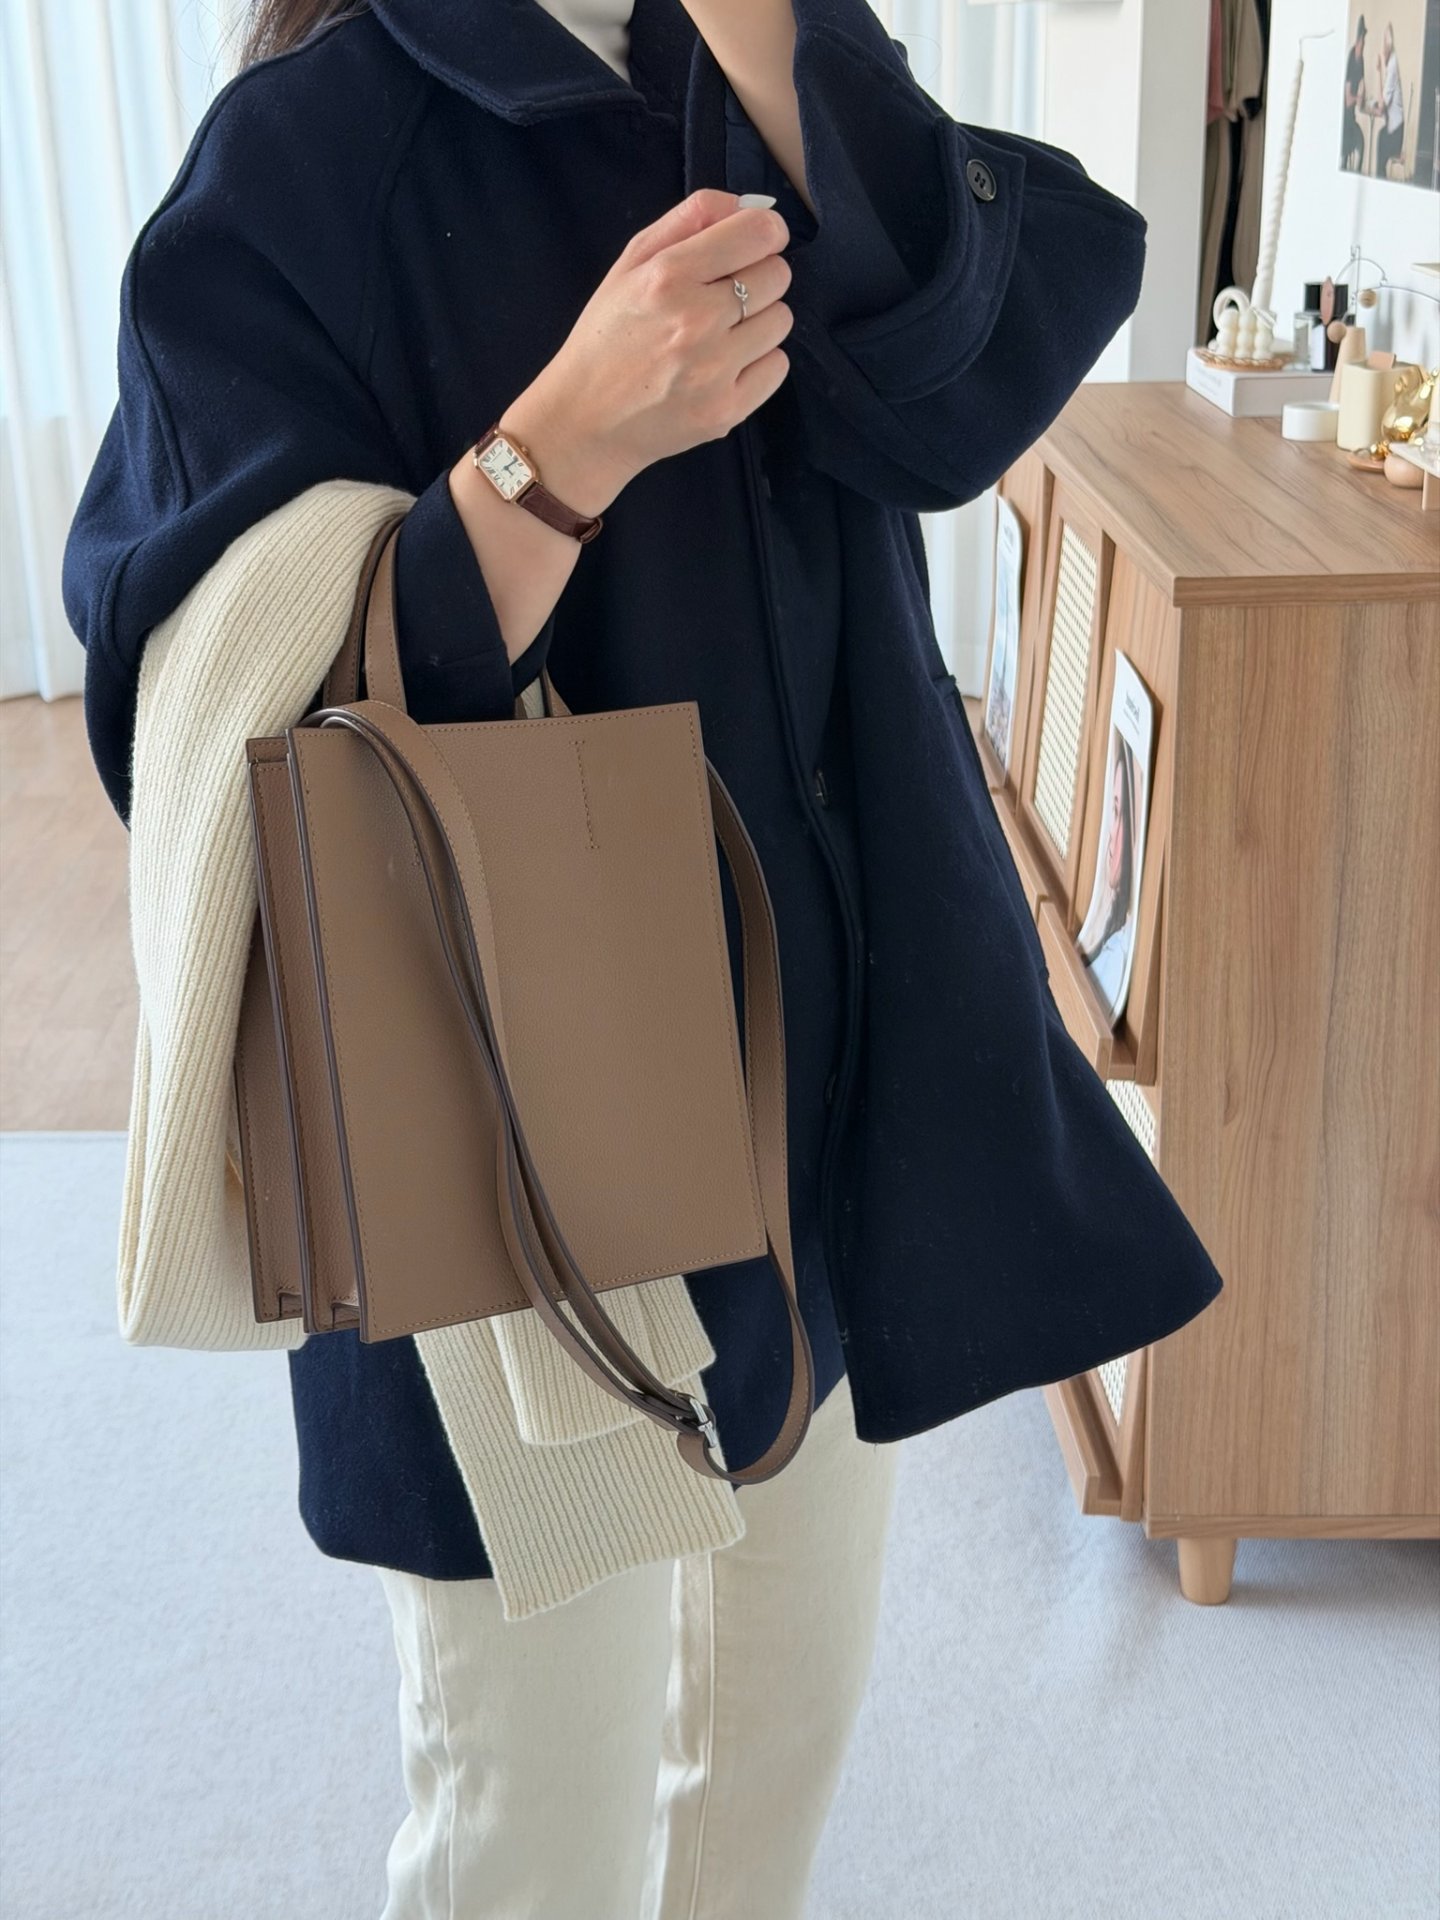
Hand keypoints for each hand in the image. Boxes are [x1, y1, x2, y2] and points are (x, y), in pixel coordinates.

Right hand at [519, 189, 793, 500]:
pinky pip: (778, 366)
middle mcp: (696, 320)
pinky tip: (724, 367)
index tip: (753, 245)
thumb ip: (689, 220)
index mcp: (669, 276)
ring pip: (782, 321)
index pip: (760, 233)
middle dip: (757, 279)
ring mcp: (714, 369)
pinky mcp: (727, 409)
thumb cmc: (608, 336)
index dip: (765, 233)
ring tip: (720, 336)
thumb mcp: (631, 263)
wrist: (586, 421)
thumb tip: (751, 206)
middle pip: (778, 276)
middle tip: (722, 299)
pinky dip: (759, 364)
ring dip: (759, 323)